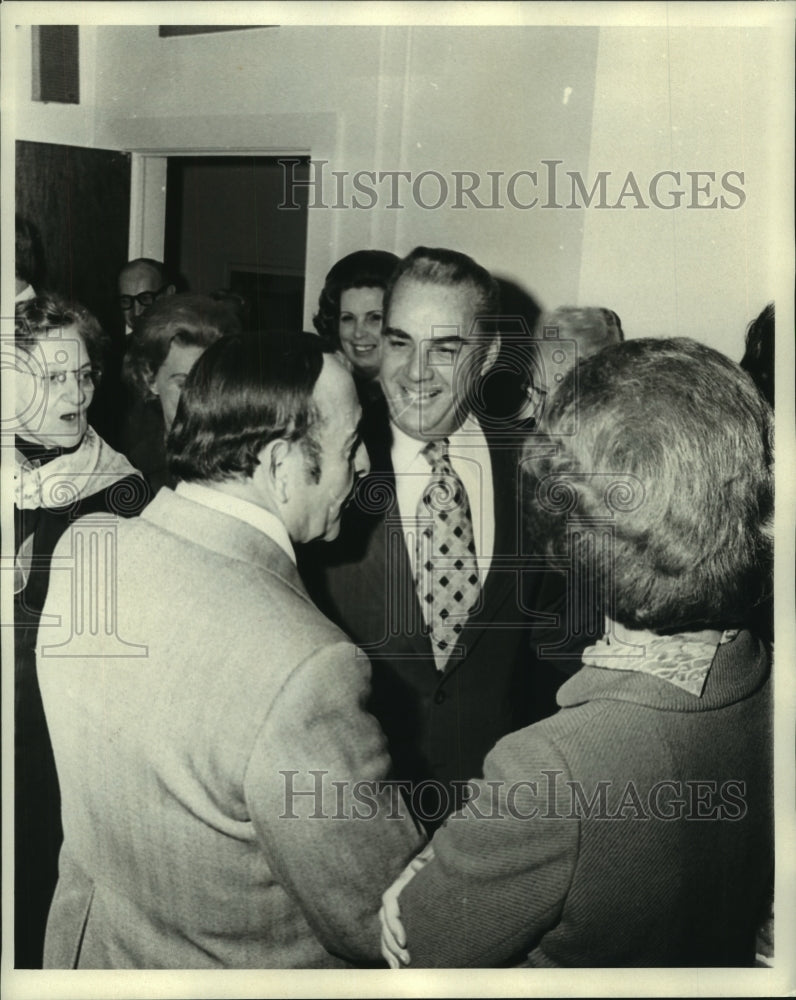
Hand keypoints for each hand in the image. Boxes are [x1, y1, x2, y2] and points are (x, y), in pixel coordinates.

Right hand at [379, 843, 434, 967]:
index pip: (389, 903)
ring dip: (390, 950)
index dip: (394, 922)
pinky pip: (388, 938)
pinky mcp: (400, 922)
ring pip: (384, 931)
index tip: (404, 940)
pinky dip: (390, 952)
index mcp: (400, 883)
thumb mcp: (430, 864)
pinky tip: (395, 966)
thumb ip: (424, 863)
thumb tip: (420, 861)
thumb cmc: (435, 865)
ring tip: (399, 967)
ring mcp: (395, 910)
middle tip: (407, 958)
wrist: (438, 866)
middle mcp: (394, 897)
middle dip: (393, 942)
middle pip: (385, 921)